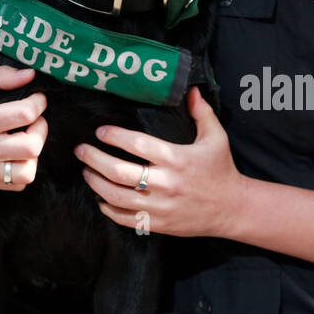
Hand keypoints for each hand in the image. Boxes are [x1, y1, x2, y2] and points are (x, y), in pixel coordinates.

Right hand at [0, 66, 47, 189]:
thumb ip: (2, 76)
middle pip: (31, 147)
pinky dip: (23, 169)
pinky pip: (16, 184)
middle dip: (41, 129)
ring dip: (34, 154)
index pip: (25, 114)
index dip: (39, 103)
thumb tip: (31, 75)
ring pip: (26, 173)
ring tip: (27, 139)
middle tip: (35, 120)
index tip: (38, 99)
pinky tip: (16, 153)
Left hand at [75, 86, 242, 236]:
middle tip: (82, 150)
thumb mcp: (216, 138)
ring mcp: (160, 206)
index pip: (138, 145)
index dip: (115, 136)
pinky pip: (125, 218)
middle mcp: (165, 183)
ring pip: (116, 196)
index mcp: (177, 159)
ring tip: (87, 172)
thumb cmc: (221, 170)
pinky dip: (108, 209)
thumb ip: (201, 113)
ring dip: (96, 183)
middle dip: (94, 159)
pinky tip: (101, 199)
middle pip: (119, 172)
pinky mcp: (158, 223)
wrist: (232, 208)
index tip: (101, 131)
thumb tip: (190, 90)